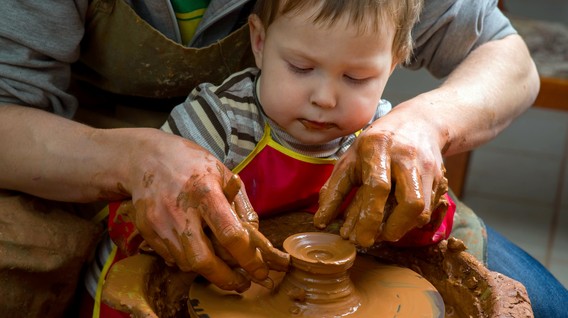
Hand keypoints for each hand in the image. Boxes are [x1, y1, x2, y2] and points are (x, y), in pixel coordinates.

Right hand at [124, 131, 285, 290]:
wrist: (146, 158)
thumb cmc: (192, 163)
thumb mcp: (224, 173)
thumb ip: (241, 205)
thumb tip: (256, 236)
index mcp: (205, 191)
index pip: (229, 233)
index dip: (247, 258)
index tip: (260, 271)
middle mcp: (180, 209)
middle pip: (202, 259)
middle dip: (225, 278)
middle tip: (241, 283)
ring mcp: (159, 222)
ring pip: (186, 263)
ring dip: (207, 270)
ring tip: (222, 266)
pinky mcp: (146, 230)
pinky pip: (171, 257)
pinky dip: (187, 260)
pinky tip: (197, 249)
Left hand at [314, 107, 448, 246]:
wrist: (419, 123)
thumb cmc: (377, 143)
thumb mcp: (351, 158)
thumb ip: (335, 189)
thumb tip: (321, 221)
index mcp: (379, 147)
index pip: (378, 185)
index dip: (367, 215)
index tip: (354, 237)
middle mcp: (408, 158)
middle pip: (411, 202)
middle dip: (390, 228)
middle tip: (370, 240)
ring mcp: (428, 169)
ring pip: (422, 210)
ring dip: (400, 228)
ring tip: (381, 232)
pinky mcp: (440, 180)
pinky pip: (428, 209)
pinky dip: (409, 221)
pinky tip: (394, 221)